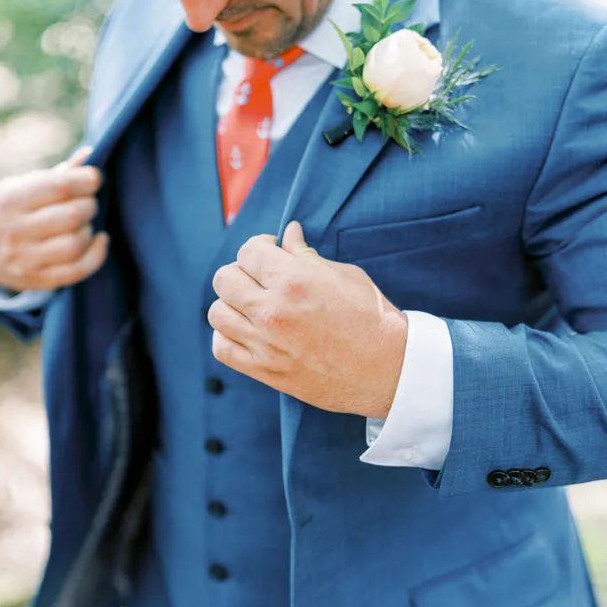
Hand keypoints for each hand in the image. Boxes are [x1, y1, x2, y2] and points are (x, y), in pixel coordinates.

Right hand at [0, 147, 108, 291]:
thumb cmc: (12, 211)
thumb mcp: (22, 187)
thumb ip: (56, 175)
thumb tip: (90, 154)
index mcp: (9, 200)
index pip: (59, 187)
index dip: (86, 181)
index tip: (94, 179)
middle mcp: (14, 231)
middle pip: (71, 216)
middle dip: (90, 205)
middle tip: (89, 203)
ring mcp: (24, 259)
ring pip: (75, 244)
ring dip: (89, 230)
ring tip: (85, 223)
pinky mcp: (38, 280)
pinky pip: (77, 270)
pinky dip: (96, 255)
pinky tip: (99, 240)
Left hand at [209, 221, 407, 416]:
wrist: (389, 370)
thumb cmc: (373, 319)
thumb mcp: (344, 276)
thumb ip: (307, 256)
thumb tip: (288, 235)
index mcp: (294, 280)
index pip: (248, 251)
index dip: (260, 247)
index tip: (272, 253)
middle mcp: (273, 311)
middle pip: (224, 279)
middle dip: (242, 272)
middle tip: (261, 278)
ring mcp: (265, 343)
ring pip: (217, 312)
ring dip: (232, 304)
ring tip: (252, 306)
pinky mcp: (264, 371)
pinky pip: (221, 348)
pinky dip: (227, 336)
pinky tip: (247, 331)